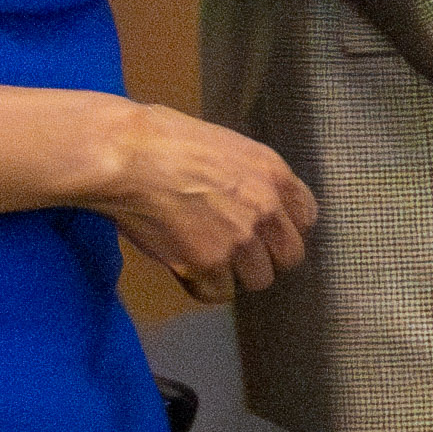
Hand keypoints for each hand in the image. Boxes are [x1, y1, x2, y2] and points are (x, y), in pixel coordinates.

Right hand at [87, 100, 317, 296]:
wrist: (127, 156)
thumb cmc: (164, 138)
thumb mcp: (227, 145)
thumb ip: (249, 176)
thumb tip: (246, 194)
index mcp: (275, 175)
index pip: (306, 218)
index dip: (284, 228)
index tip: (265, 231)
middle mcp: (266, 210)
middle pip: (290, 257)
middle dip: (266, 256)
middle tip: (236, 251)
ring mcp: (239, 241)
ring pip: (258, 280)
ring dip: (235, 274)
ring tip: (206, 258)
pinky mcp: (207, 265)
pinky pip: (217, 293)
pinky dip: (202, 286)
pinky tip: (185, 267)